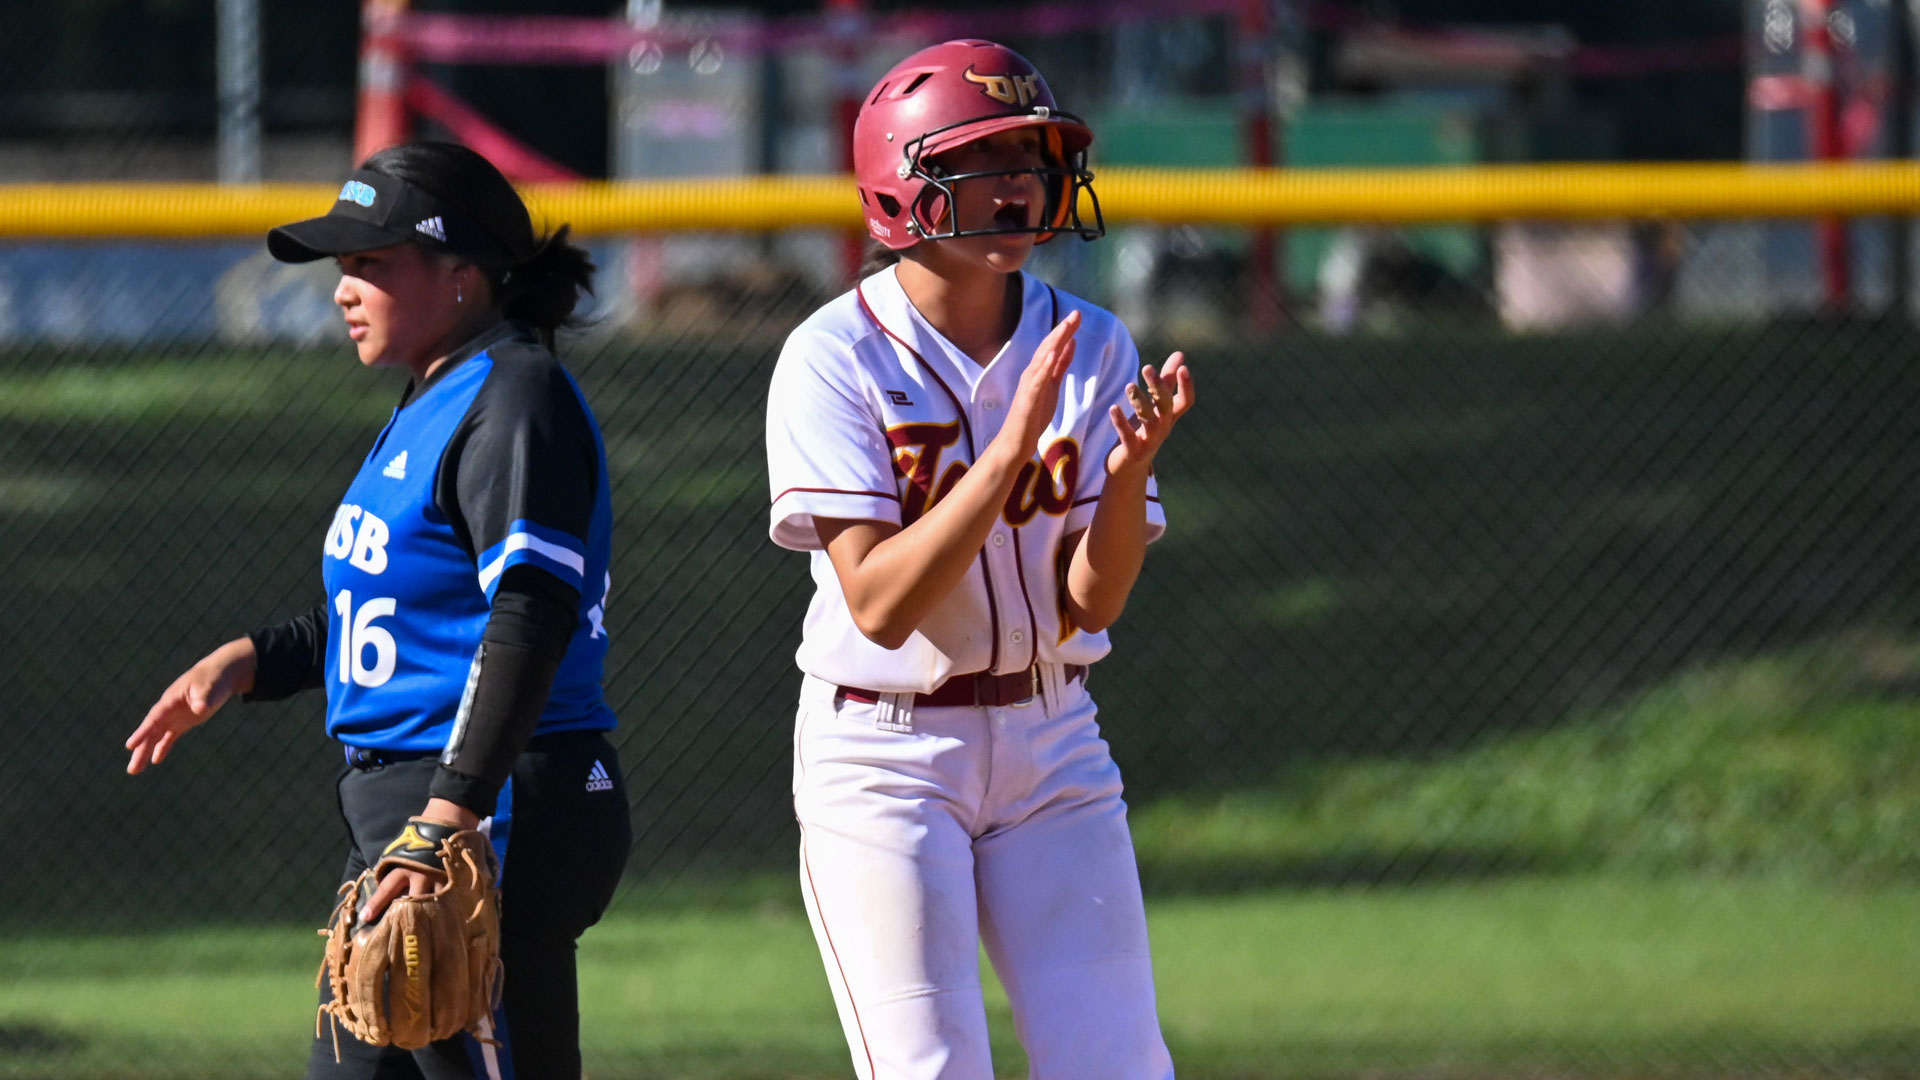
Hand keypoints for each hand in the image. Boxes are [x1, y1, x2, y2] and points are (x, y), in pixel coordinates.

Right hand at [125, 637, 256, 774]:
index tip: (130, 746)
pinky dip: (162, 748)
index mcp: (170, 700)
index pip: (153, 719)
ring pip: (156, 737)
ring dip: (146, 752)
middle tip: (132, 770)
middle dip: (141, 750)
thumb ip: (203, 699)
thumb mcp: (209, 688)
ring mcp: (174, 716)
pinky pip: (169, 737)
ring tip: (135, 770)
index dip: (142, 732)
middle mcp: (168, 710)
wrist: (219, 675)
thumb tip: (200, 709)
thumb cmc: (213, 679)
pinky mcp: (182, 722)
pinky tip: (155, 760)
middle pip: (151, 732)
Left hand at [360, 799, 482, 924]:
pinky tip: (450, 924)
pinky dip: (449, 911)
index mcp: (404, 868)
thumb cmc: (420, 836)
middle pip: (411, 904)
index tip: (365, 918)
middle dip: (405, 918)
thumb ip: (392, 867)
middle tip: (399, 934)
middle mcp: (421, 877)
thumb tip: (379, 885)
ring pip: (433, 906)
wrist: (449, 820)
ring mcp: (440, 881)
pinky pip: (452, 901)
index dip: (375, 905)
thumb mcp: (400, 849)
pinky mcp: (457, 881)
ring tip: (427, 936)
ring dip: (428, 919)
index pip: (387, 890)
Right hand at [991, 310, 1079, 463]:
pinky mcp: (1027, 402)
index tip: (1078, 315)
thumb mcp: (1051, 387)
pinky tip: (1052, 355)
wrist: (1015, 444)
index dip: (1065, 330)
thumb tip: (1070, 344)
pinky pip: (1036, 382)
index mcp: (1038, 372)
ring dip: (1053, 343)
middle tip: (1076, 313)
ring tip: (1065, 327)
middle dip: (1062, 330)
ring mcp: (1028, 388)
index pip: (1052, 347)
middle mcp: (1031, 375)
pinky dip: (1044, 367)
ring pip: (1041, 361)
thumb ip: (1060, 366)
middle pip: (1047, 348)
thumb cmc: (1032, 417)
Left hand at [1106, 352, 1195, 477]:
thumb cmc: (1145, 430)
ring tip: (1129, 385)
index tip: (1183, 367)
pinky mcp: (1133, 451)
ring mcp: (1149, 441)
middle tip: (1147, 367)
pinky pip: (1128, 436)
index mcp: (1170, 416)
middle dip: (1158, 387)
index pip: (1186, 401)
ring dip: (1139, 401)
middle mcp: (1163, 428)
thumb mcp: (1156, 405)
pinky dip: (1121, 422)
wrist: (1129, 468)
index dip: (1187, 386)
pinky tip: (1113, 408)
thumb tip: (1180, 354)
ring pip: (1149, 420)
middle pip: (1166, 406)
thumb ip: (1166, 380)